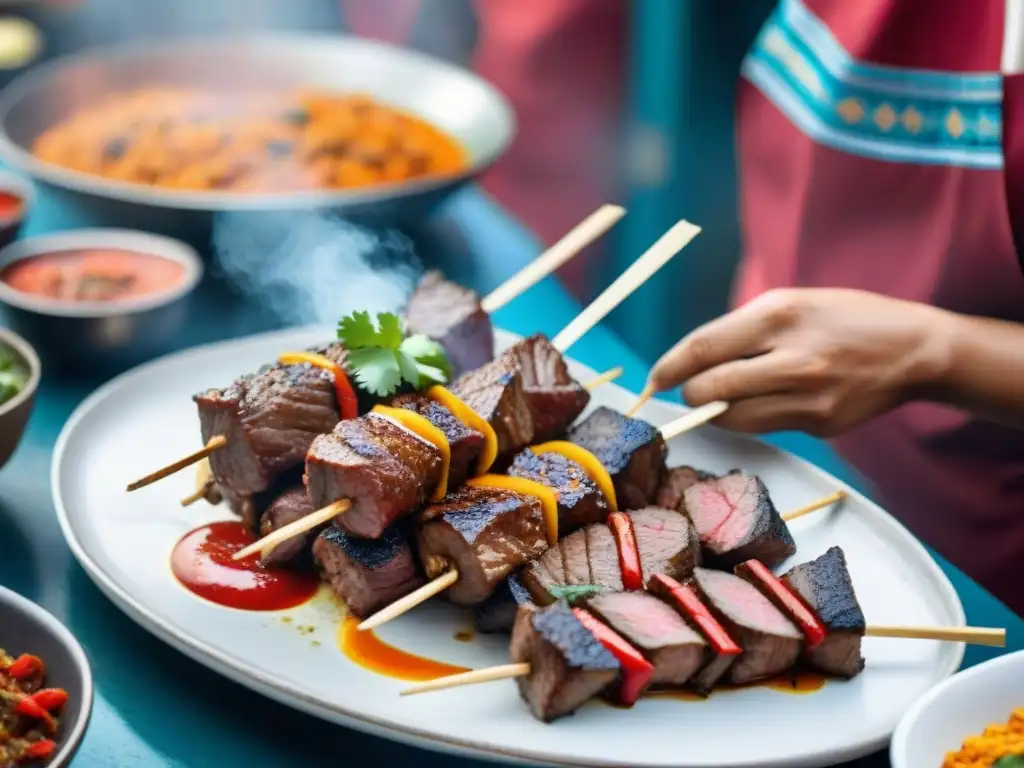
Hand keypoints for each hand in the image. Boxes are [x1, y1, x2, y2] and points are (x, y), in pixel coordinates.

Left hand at [647, 288, 953, 436]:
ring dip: (715, 412)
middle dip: (689, 394)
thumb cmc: (845, 318)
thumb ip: (741, 329)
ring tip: (719, 398)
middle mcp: (792, 358)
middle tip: (685, 391)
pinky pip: (765, 426)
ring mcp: (808, 397)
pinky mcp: (819, 424)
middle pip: (711, 390)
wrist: (914, 351)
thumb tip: (692, 360)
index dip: (670, 366)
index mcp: (779, 315)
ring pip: (733, 418)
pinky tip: (763, 399)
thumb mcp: (792, 302)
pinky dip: (751, 416)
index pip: (703, 347)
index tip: (656, 378)